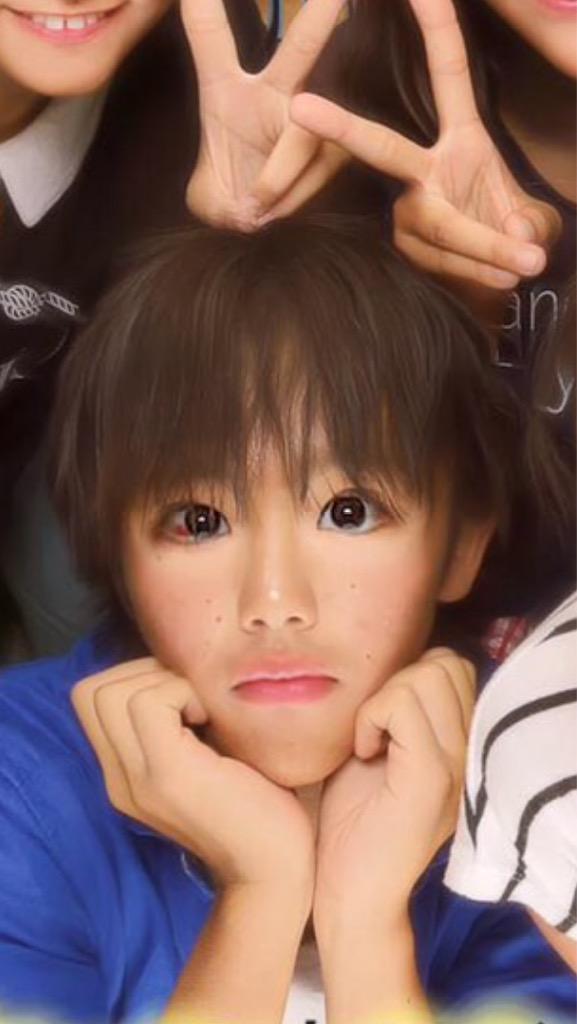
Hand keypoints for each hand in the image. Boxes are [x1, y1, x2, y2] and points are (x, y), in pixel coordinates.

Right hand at [72, 659, 314, 889]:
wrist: (275, 871)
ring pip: (111, 692)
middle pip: (90, 691)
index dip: (134, 676)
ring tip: (202, 712)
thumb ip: (180, 724)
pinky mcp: (167, 775)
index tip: (184, 696)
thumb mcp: (207, 757)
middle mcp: (121, 779)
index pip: (90, 698)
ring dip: (164, 682)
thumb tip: (180, 667)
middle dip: (143, 672)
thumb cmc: (259, 805)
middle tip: (192, 699)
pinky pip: (149, 703)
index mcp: (126, 774)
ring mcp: (138, 779)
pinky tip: (211, 720)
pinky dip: (181, 692)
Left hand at [183, 0, 347, 229]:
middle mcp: (276, 91)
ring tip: (253, 210)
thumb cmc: (228, 196)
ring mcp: (315, 116)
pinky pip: (318, 170)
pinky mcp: (340, 145)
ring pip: (304, 139)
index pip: (210, 35)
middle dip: (319, 14)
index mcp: (226, 89)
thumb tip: (248, 214)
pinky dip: (293, 197)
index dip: (203, 4)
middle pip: (301, 46)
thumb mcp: (206, 198)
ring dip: (275, 182)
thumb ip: (220, 204)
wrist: (258, 224)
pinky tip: (275, 212)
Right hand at [292, 0, 560, 289]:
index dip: (438, 29)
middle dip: (343, 127)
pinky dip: (480, 272)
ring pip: (441, 227)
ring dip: (487, 247)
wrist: (497, 278)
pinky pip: (443, 261)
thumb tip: (515, 236)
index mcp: (462, 139)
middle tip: (301, 109)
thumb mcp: (535, 217)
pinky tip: (505, 279)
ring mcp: (408, 210)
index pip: (449, 74)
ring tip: (528, 262)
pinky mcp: (404, 248)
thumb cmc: (513, 231)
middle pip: (382, 147)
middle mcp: (424, 170)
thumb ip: (529, 224)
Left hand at [313, 648, 475, 931]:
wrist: (352, 896)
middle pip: (443, 664)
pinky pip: (402, 708)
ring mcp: (455, 764)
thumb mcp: (378, 754)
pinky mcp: (430, 779)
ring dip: (382, 700)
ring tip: (368, 743)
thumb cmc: (353, 825)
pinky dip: (372, 718)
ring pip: (425, 677)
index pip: (451, 666)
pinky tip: (363, 754)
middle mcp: (469, 752)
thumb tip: (380, 667)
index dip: (409, 678)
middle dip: (397, 682)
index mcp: (461, 745)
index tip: (381, 723)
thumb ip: (393, 713)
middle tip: (374, 729)